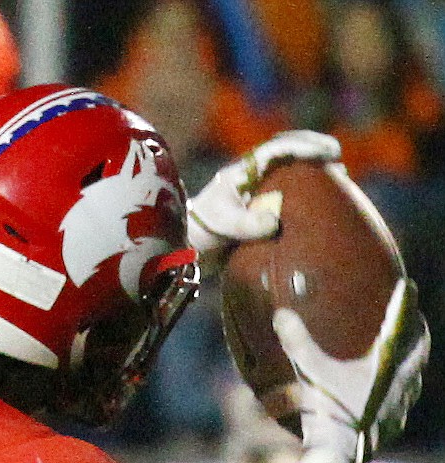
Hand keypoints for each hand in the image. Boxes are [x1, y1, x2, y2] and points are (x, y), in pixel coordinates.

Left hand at [187, 131, 341, 272]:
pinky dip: (307, 192)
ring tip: (339, 176)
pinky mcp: (261, 207)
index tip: (327, 153)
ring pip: (290, 170)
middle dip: (313, 149)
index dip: (305, 147)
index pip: (279, 149)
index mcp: (244, 171)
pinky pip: (288, 192)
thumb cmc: (202, 232)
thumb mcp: (222, 227)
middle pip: (288, 151)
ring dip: (313, 169)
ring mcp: (258, 190)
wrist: (189, 247)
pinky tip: (324, 200)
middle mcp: (253, 175)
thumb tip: (275, 222)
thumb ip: (246, 224)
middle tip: (337, 156)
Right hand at [272, 276, 429, 462]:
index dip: (406, 303)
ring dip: (412, 368)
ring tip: (405, 362)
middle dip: (417, 335)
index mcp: (386, 364)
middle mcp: (400, 384)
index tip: (408, 287)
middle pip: (419, 352)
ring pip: (414, 381)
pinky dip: (399, 398)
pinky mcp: (391, 429)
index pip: (403, 324)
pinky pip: (402, 408)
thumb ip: (297, 342)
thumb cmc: (329, 413)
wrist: (338, 459)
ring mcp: (398, 409)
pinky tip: (389, 402)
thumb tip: (282, 315)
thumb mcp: (310, 373)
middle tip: (414, 324)